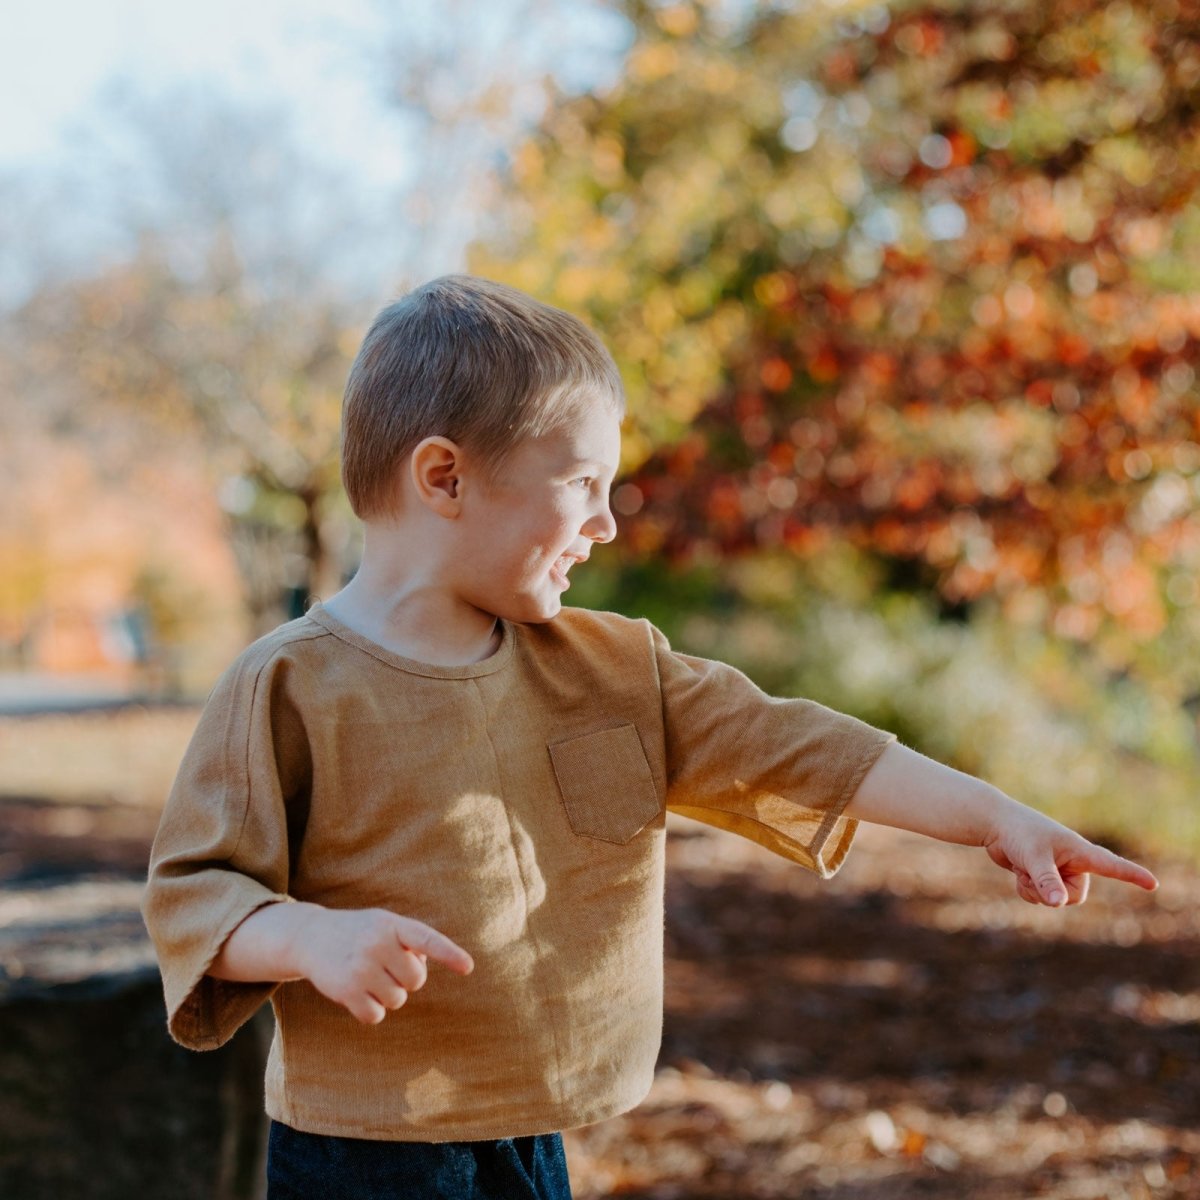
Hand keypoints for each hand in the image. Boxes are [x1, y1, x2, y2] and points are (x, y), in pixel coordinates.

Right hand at [295, 907, 473, 1024]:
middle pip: (416, 981)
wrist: (310, 936)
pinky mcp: (346, 991)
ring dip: (387, 994)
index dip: (449, 953)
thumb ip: (410, 941)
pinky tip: (358, 993)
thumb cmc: (359, 932)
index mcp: (392, 925)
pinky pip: (375, 1016)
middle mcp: (377, 944)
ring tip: (369, 976)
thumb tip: (423, 967)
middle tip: (387, 967)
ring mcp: (360, 968)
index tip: (468, 967)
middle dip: (406, 979)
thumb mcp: (384, 924)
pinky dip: (371, 1011)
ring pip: (397, 1000)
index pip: (427, 939)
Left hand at [981, 806, 1157, 906]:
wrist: (994, 824)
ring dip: (1036, 891)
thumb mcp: (1034, 858)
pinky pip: (1041, 898)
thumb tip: (1058, 903)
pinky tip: (1017, 872)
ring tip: (1024, 867)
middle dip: (1053, 892)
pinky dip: (1027, 890)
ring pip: (1056, 900)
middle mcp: (1073, 862)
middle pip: (1075, 896)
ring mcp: (1057, 870)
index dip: (1132, 875)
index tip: (1152, 884)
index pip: (1112, 866)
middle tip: (1035, 870)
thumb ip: (1046, 881)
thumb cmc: (1018, 833)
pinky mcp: (1041, 876)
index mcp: (1080, 852)